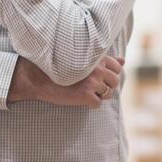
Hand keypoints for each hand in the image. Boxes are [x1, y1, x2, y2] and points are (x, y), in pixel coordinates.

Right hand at [8, 56, 122, 107]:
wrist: (38, 77)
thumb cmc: (58, 66)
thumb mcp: (82, 59)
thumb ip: (105, 60)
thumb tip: (123, 61)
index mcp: (96, 57)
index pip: (117, 67)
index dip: (109, 74)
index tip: (96, 76)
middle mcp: (97, 68)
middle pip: (115, 81)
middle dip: (106, 85)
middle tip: (90, 86)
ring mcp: (93, 82)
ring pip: (108, 93)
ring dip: (98, 94)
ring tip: (83, 91)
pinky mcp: (86, 95)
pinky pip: (97, 104)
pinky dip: (89, 104)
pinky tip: (78, 98)